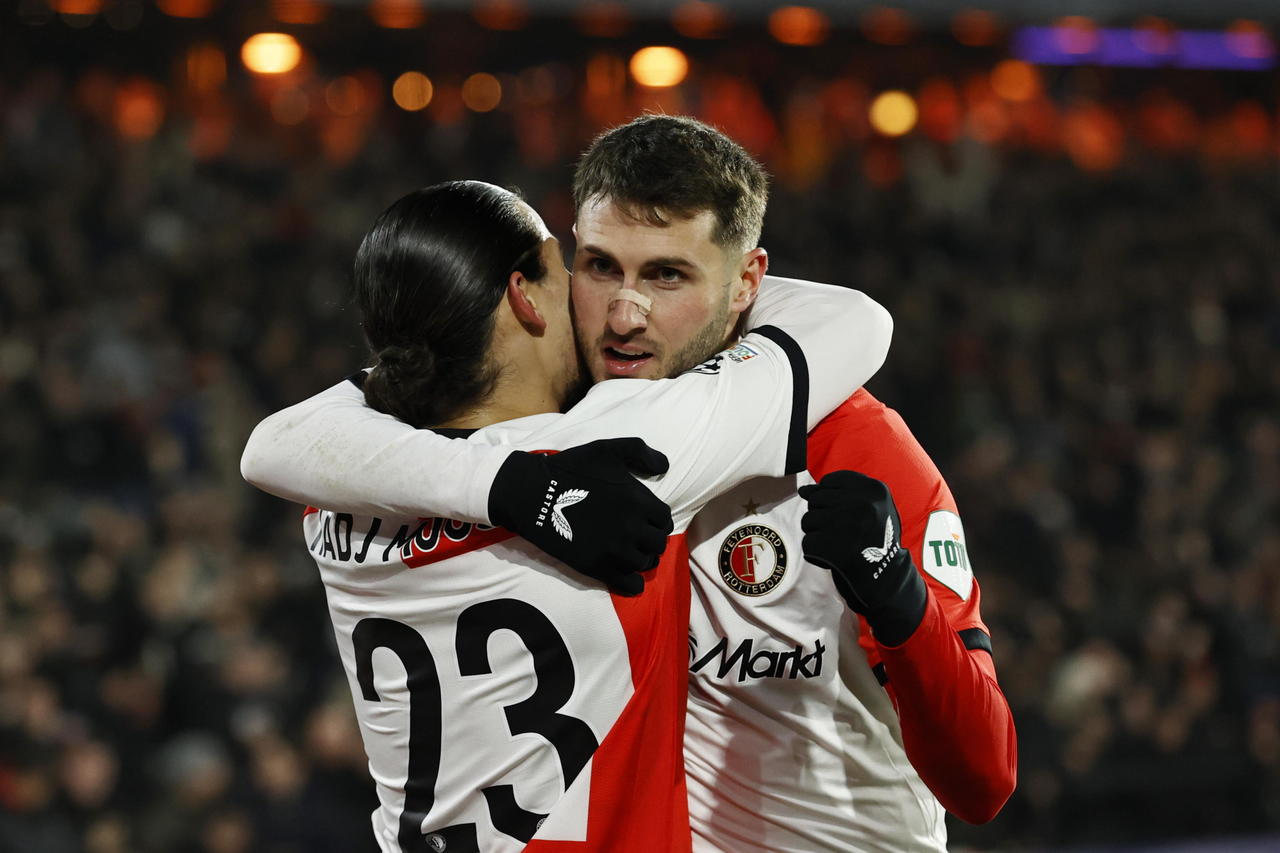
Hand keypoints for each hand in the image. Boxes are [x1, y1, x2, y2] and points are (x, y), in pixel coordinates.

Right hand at [488, 438, 673, 594]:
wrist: (534, 493)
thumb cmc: (571, 469)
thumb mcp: (608, 449)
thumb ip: (640, 452)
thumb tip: (663, 466)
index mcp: (638, 501)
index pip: (664, 519)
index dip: (657, 519)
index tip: (646, 520)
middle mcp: (631, 528)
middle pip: (658, 544)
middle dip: (651, 540)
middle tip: (639, 537)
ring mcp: (615, 550)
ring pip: (645, 564)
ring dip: (641, 558)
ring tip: (630, 552)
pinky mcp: (597, 567)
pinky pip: (629, 584)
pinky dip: (633, 582)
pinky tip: (626, 573)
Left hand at [799, 470, 926, 645]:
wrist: (888, 580)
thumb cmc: (874, 540)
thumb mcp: (870, 509)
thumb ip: (837, 494)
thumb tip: (803, 490)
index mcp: (875, 490)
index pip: (831, 481)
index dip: (830, 498)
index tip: (843, 514)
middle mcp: (862, 504)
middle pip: (816, 499)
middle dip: (823, 517)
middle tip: (844, 534)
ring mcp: (848, 525)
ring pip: (808, 520)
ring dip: (818, 535)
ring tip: (840, 545)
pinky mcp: (833, 547)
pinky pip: (808, 543)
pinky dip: (816, 554)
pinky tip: (835, 559)